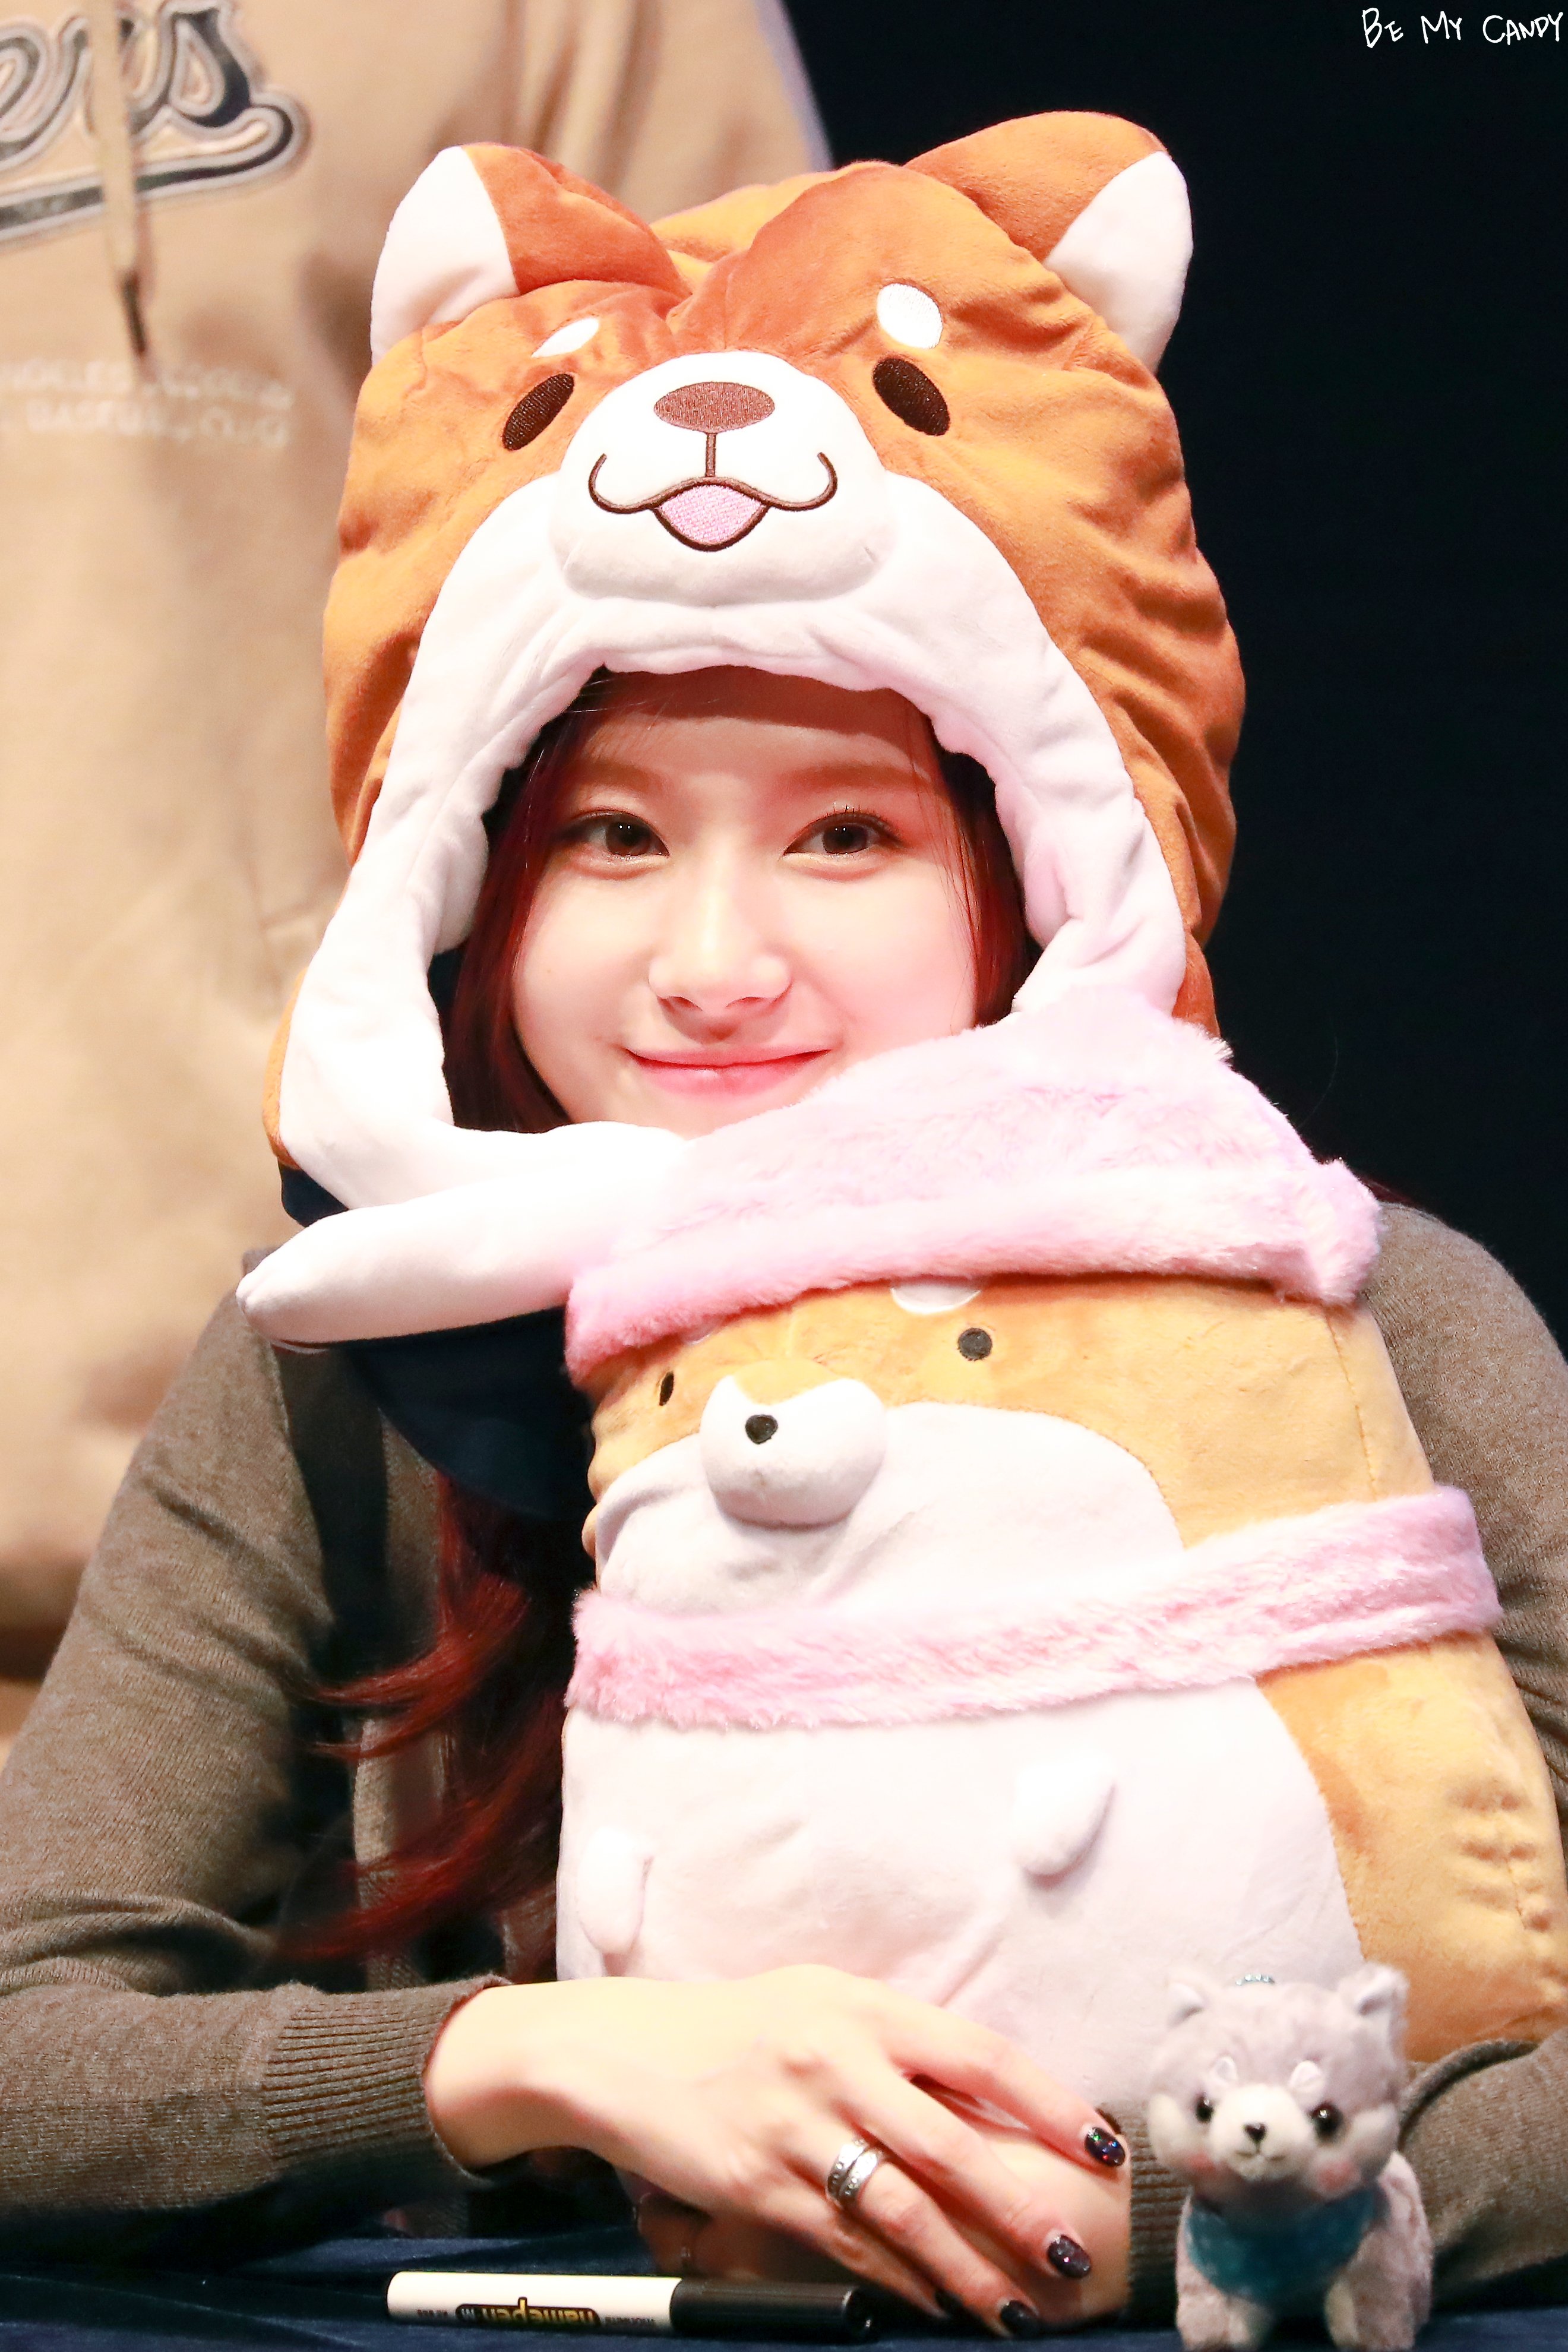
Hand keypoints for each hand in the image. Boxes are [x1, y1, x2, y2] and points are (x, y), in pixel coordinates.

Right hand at [424, 1968, 1126, 2331]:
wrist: (627, 2052)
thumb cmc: (743, 2026)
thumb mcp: (823, 2003)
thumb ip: (899, 2042)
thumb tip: (989, 2096)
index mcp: (865, 2009)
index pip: (979, 2054)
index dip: (1048, 2101)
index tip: (1103, 2146)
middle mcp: (836, 2063)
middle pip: (950, 2146)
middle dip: (1021, 2209)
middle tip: (1076, 2258)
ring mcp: (796, 2127)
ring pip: (903, 2212)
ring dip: (968, 2269)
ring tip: (1017, 2311)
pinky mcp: (759, 2185)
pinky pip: (845, 2243)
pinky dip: (898, 2280)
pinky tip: (934, 2304)